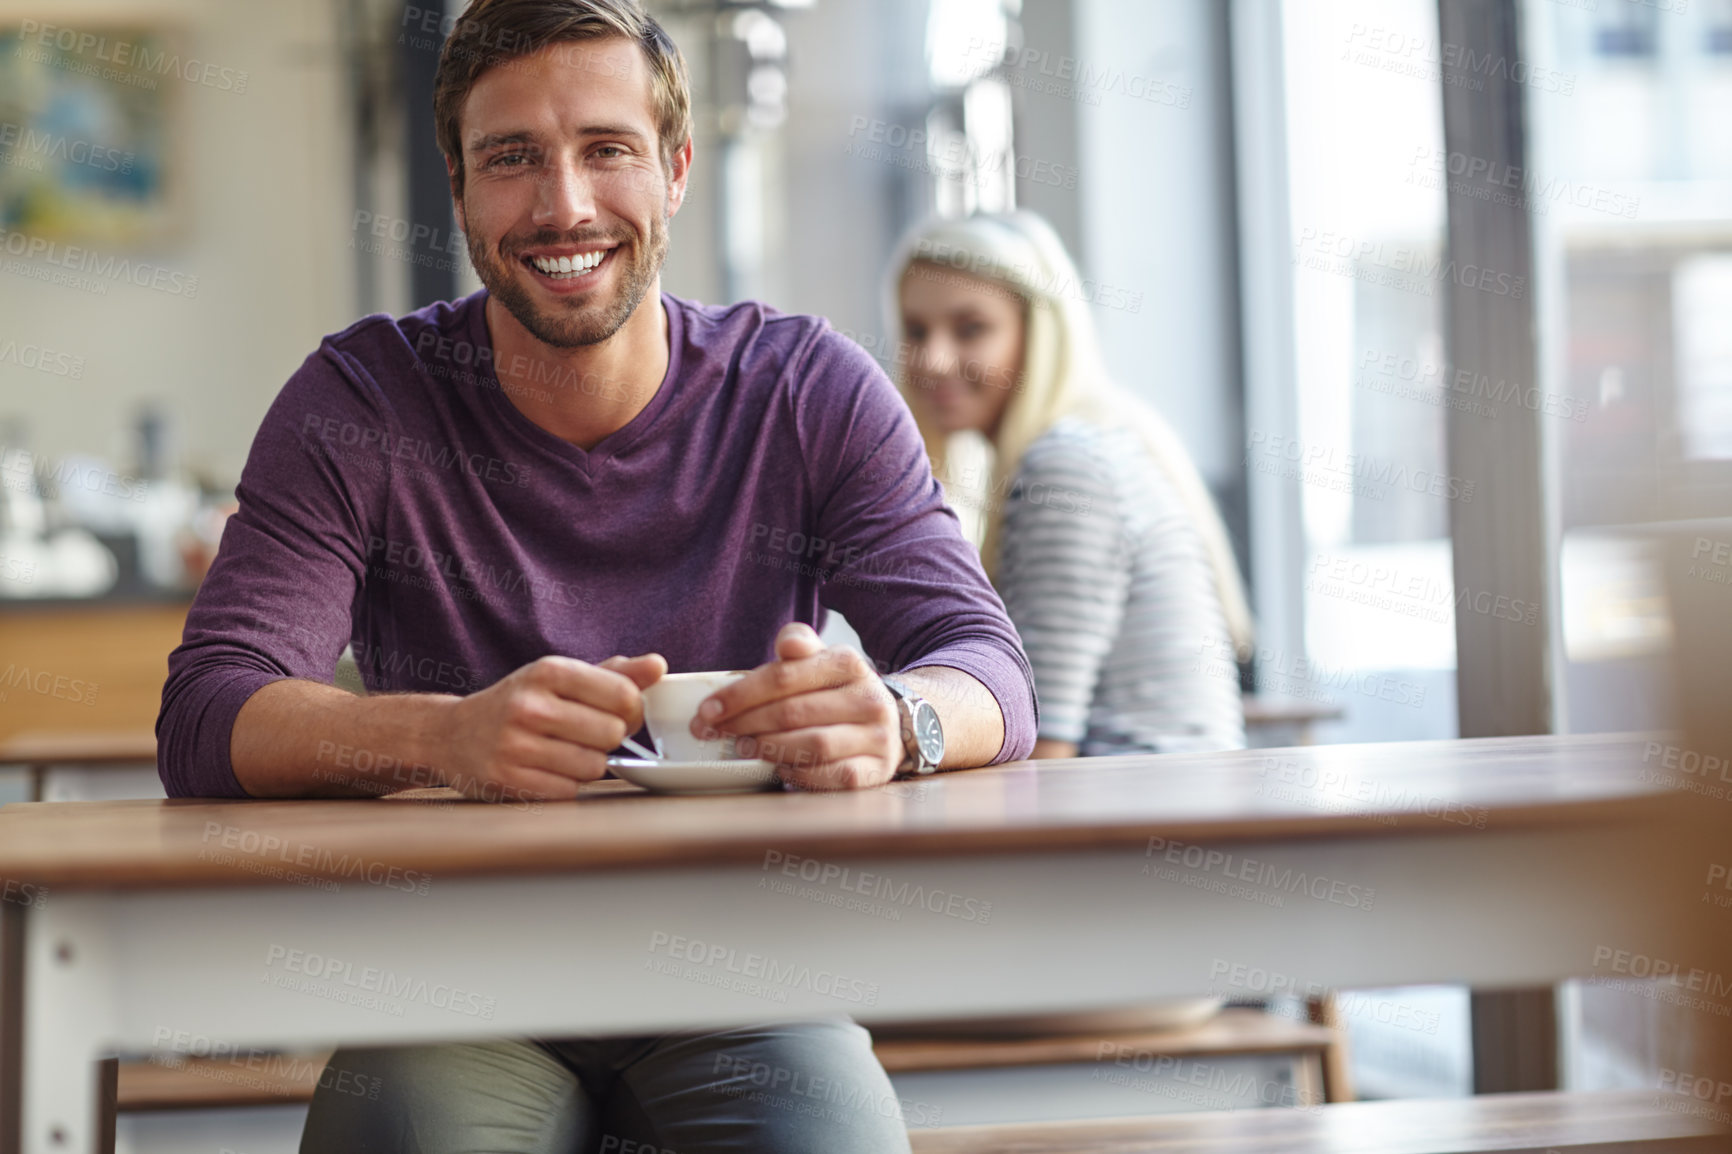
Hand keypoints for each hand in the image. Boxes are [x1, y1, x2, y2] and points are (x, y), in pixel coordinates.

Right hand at [437, 652, 665, 801]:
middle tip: (587, 735)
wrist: (450, 735)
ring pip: (594, 766)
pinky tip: (545, 770)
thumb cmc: (520, 703)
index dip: (632, 710)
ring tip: (563, 752)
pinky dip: (565, 785)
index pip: (623, 694)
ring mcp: (515, 745)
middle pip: (612, 733)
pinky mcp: (508, 781)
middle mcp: (530, 706)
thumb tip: (658, 666)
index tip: (619, 714)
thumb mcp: (560, 678)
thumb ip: (614, 674)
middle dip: (608, 739)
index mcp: (548, 672)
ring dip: (588, 764)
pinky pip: (569, 791)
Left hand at [692, 623, 903, 790]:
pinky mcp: (876, 771)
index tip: (706, 711)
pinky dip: (798, 773)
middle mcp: (868, 698)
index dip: (739, 695)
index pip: (784, 676)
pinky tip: (778, 767)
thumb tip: (787, 644)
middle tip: (712, 733)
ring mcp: (876, 737)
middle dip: (744, 723)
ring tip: (742, 748)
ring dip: (768, 748)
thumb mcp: (819, 661)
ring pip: (813, 744)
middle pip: (792, 712)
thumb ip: (797, 645)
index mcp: (848, 663)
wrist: (889, 723)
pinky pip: (830, 775)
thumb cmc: (836, 692)